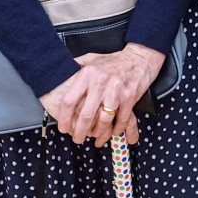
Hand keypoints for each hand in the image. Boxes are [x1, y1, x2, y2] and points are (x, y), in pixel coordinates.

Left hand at [39, 43, 165, 146]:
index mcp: (87, 74)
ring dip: (98, 133)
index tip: (64, 128)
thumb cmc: (112, 61)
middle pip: (86, 115)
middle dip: (80, 132)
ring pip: (104, 120)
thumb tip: (58, 74)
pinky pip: (121, 119)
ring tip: (95, 137)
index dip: (65, 118)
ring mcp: (116, 90)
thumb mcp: (90, 59)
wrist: (139, 58)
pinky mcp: (129, 96)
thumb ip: (75, 66)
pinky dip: (116, 129)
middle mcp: (100, 82)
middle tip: (78, 139)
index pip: (70, 101)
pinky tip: (113, 132)